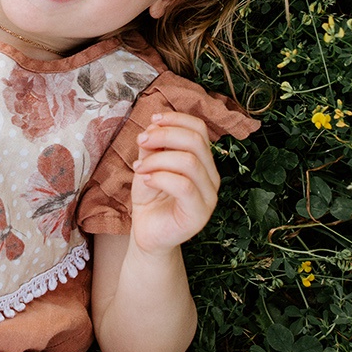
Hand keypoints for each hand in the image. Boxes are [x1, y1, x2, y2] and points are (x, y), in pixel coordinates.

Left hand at [128, 111, 219, 256]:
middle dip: (164, 135)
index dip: (176, 119)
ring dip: (158, 159)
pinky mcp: (199, 214)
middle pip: (196, 141)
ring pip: (189, 162)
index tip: (152, 120)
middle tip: (141, 140)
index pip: (199, 129)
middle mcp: (211, 177)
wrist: (147, 232)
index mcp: (203, 161)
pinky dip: (160, 177)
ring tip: (139, 167)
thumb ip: (153, 146)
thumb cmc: (150, 197)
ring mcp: (208, 196)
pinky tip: (146, 180)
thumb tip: (154, 124)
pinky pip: (184, 186)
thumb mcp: (148, 164)